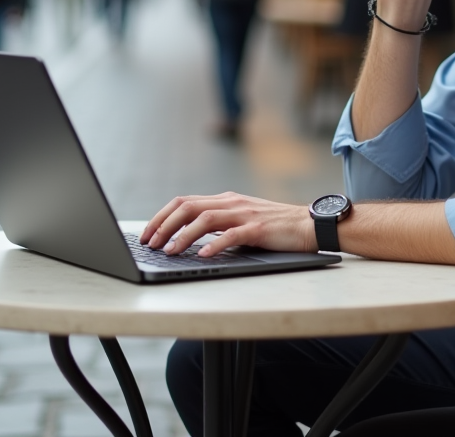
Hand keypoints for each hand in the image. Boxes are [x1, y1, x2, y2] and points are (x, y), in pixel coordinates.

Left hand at [140, 192, 315, 256]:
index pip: (184, 202)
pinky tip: (203, 255)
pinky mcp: (258, 228)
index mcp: (224, 200)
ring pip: (205, 219)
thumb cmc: (273, 226)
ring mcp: (244, 214)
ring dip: (183, 236)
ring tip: (171, 251)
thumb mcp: (240, 219)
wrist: (307, 224)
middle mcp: (230, 203)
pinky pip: (231, 235)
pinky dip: (214, 245)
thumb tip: (187, 238)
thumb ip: (217, 223)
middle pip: (188, 207)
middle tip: (151, 243)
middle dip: (164, 225)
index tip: (147, 234)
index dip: (161, 217)